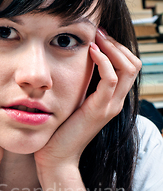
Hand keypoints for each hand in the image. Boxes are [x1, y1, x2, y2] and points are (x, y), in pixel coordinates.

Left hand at [34, 29, 140, 174]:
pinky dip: (104, 61)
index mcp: (110, 100)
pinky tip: (90, 52)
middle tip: (98, 32)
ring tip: (96, 38)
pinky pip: (111, 79)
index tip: (98, 35)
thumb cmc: (58, 131)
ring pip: (128, 68)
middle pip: (134, 64)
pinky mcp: (99, 110)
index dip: (116, 47)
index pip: (128, 66)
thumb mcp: (72, 102)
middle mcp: (115, 102)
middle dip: (117, 43)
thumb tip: (72, 62)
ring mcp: (110, 107)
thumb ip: (78, 85)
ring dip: (113, 48)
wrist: (56, 157)